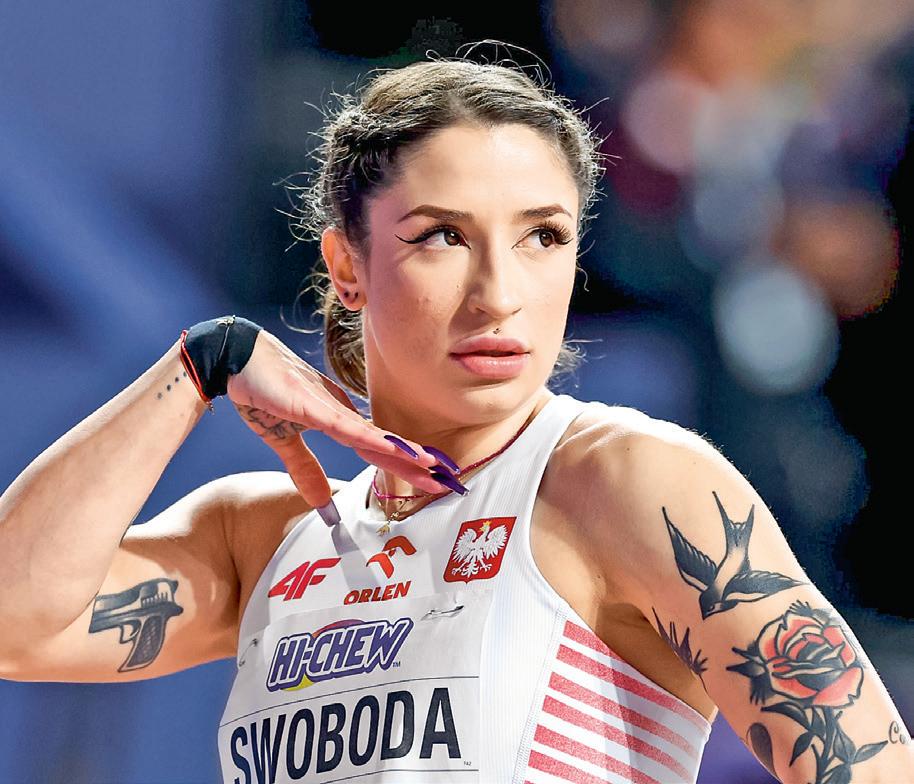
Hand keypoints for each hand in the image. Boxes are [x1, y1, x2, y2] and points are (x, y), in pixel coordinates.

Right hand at [225, 329, 446, 508]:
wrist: (234, 358)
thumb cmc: (259, 391)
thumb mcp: (283, 440)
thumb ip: (305, 469)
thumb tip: (322, 503)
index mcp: (337, 420)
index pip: (377, 449)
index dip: (404, 465)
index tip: (430, 480)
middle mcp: (341, 413)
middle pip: (386, 445)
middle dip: (417, 465)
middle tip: (449, 482)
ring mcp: (329, 408)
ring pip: (375, 437)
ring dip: (405, 452)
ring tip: (434, 467)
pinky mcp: (313, 406)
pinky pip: (348, 427)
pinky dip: (373, 439)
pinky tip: (396, 449)